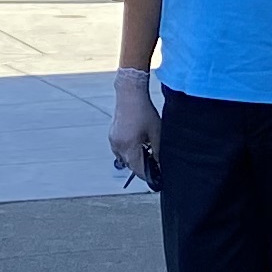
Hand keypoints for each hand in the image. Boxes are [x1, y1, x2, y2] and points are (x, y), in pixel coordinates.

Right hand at [109, 66, 160, 184]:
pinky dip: (129, 150)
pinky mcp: (112, 136)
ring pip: (125, 158)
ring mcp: (113, 141)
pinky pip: (120, 149)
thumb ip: (157, 151)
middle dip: (142, 166)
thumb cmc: (144, 111)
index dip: (148, 175)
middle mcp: (118, 147)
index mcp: (129, 147)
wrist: (129, 94)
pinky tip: (138, 141)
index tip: (156, 177)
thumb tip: (159, 165)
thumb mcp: (156, 133)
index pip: (138, 170)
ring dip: (135, 158)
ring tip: (146, 149)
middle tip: (154, 161)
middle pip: (131, 165)